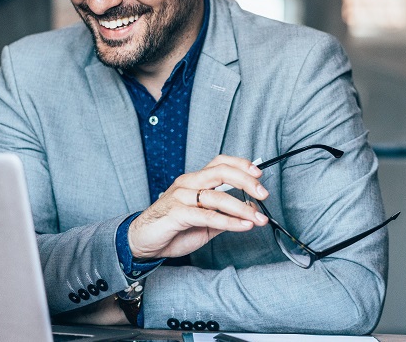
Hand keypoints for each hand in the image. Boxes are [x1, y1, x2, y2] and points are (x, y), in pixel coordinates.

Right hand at [127, 155, 269, 259]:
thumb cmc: (173, 229)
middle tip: (263, 193)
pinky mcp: (176, 214)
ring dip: (242, 208)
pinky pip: (207, 215)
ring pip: (216, 196)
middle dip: (246, 181)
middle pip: (221, 172)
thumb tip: (251, 210)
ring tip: (258, 218)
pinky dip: (229, 221)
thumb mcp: (205, 222)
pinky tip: (243, 225)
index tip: (259, 173)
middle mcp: (188, 183)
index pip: (220, 163)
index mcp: (194, 180)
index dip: (240, 165)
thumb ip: (225, 214)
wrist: (142, 242)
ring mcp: (181, 197)